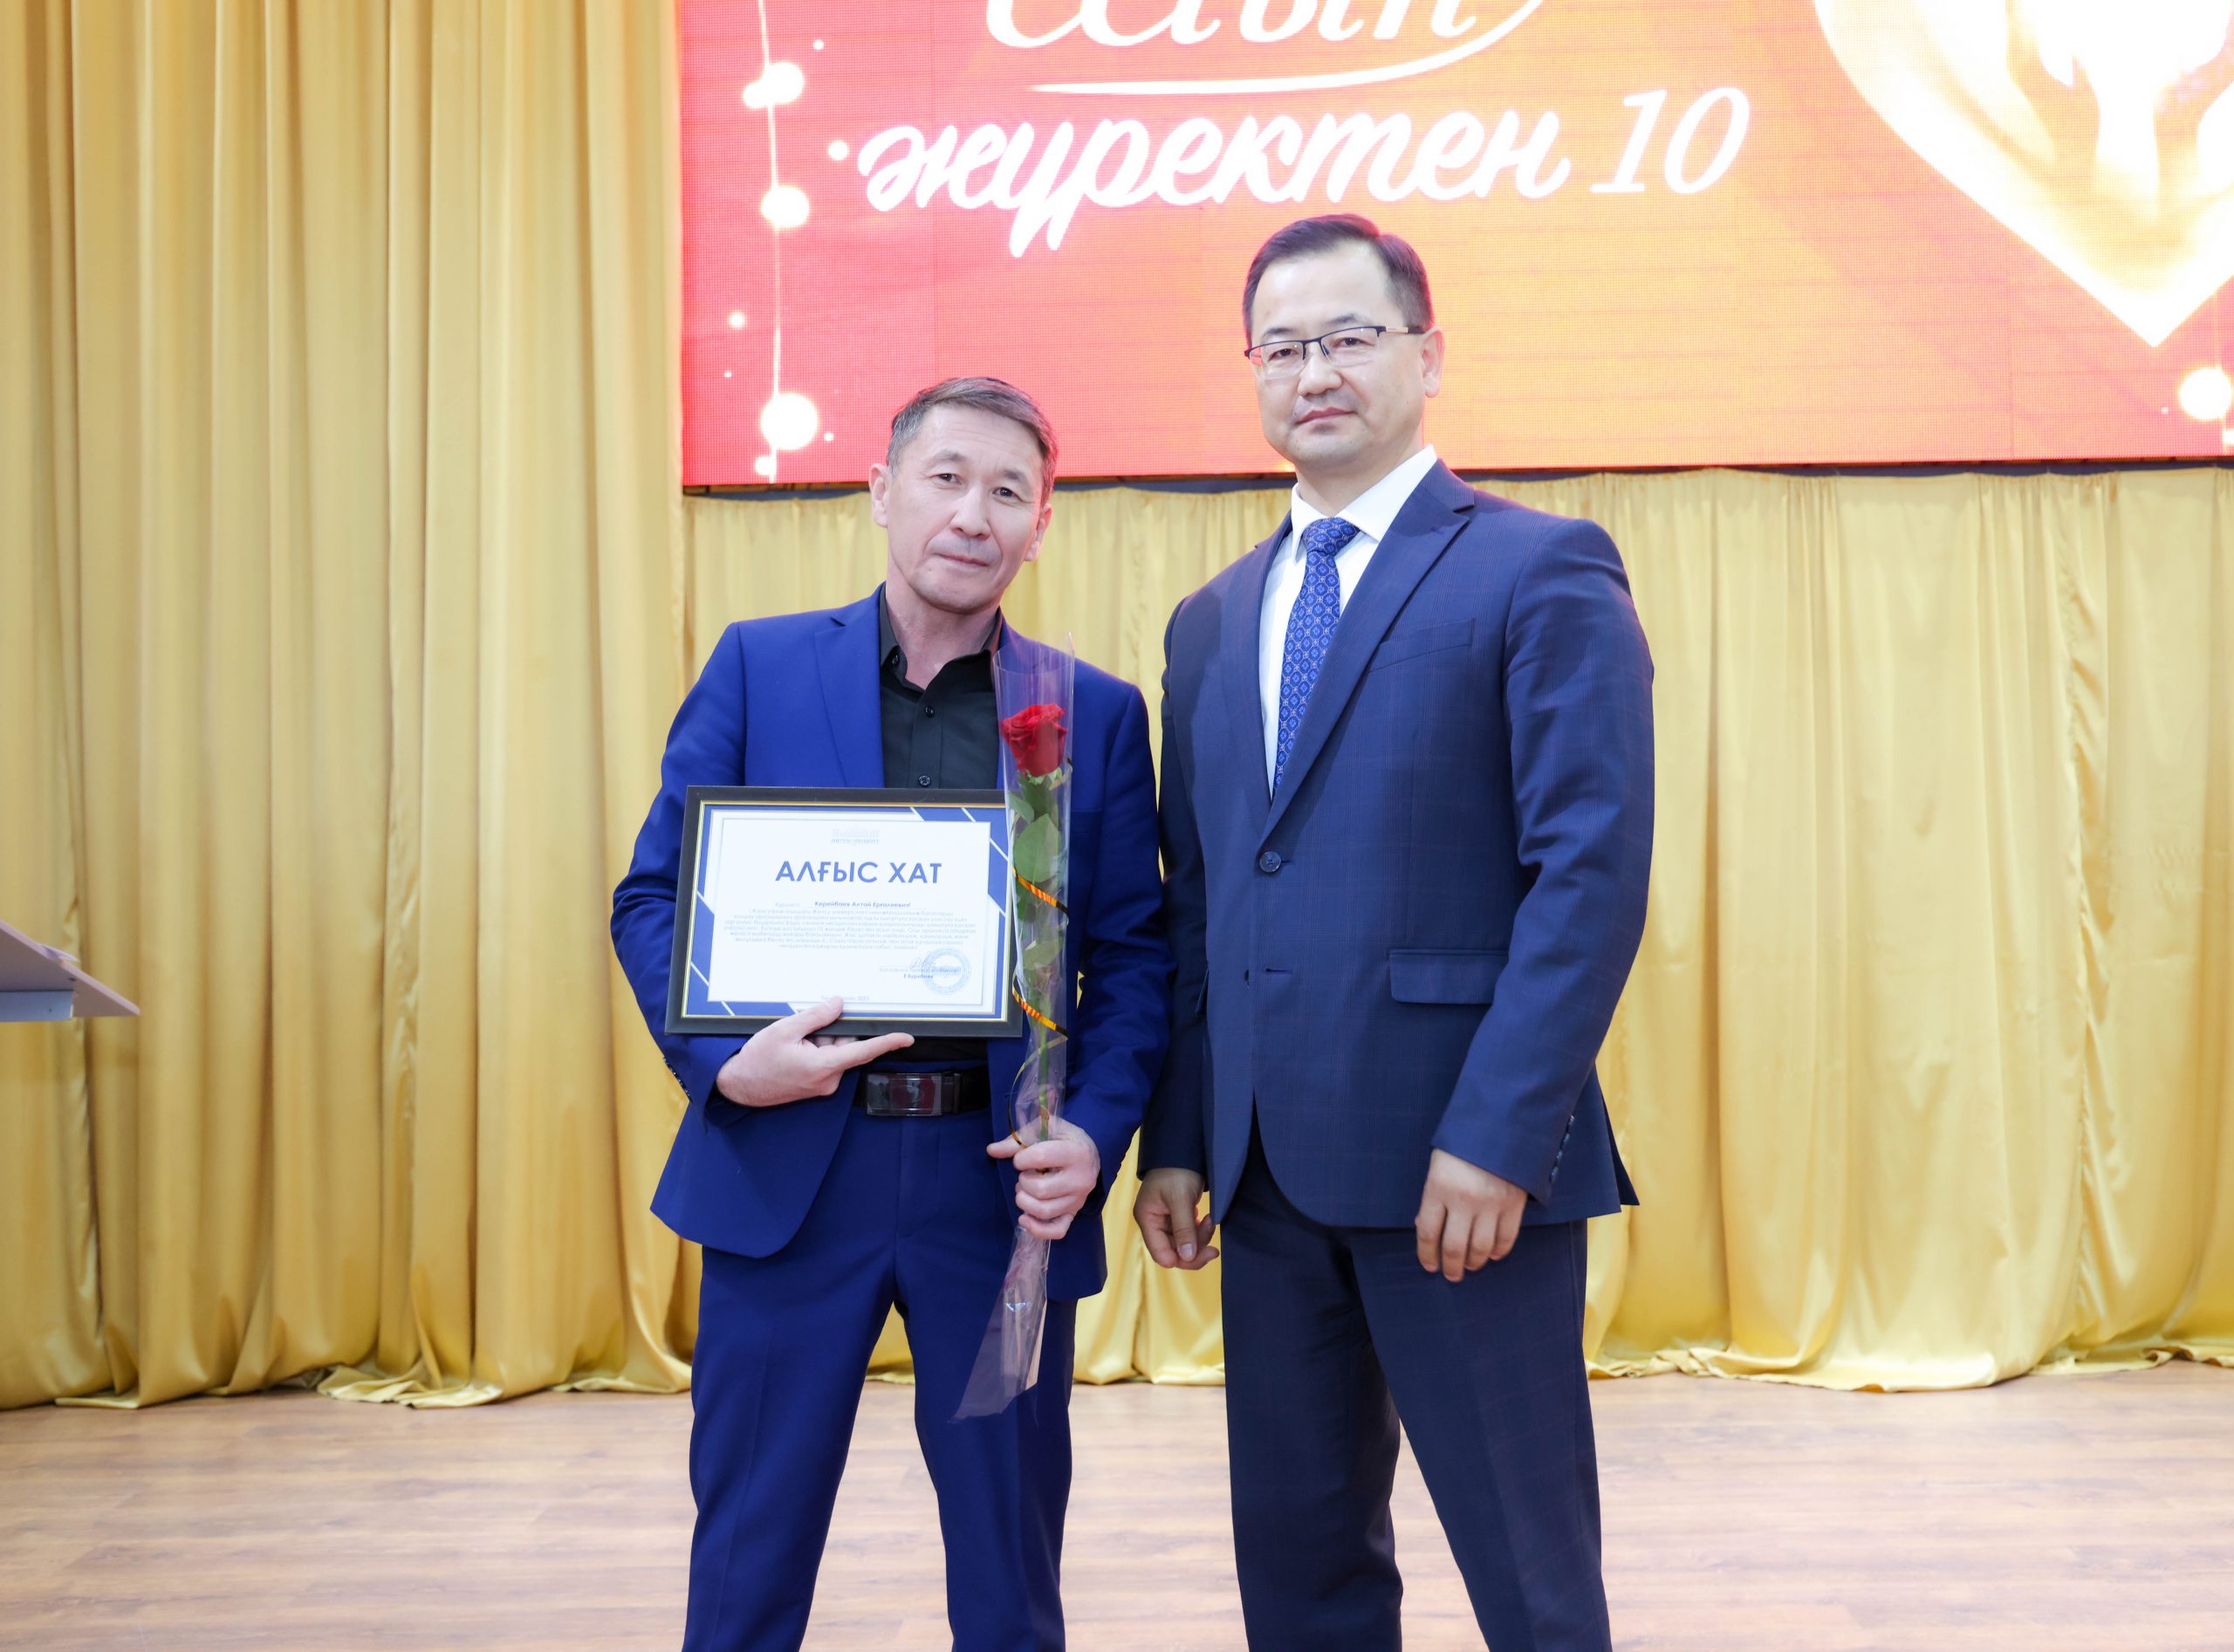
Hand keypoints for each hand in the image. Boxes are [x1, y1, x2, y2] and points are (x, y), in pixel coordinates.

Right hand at [714, 997, 912, 1107]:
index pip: (863, 1051)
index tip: (906, 1038)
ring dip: (819, 1042)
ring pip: (834, 1052)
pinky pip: (825, 1061)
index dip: (887, 1042)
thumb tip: (838, 1004)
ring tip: (792, 1043)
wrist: (739, 1086)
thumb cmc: (758, 1060)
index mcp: (824, 1066)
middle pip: (845, 1046)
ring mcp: (822, 1084)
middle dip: (829, 1032)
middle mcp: (828, 1079)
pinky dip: (814, 1050)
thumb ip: (817, 1016)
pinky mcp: (816, 1085)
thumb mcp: (786, 1030)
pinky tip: (794, 1050)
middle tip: (802, 1031)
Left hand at [987, 1117, 1100, 1240]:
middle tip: (1024, 1176)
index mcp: (1075, 1153)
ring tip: (1024, 1191)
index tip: (1021, 1158)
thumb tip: (992, 1150)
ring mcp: (1078, 1200)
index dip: (1021, 1159)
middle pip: (1040, 1190)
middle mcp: (1080, 1179)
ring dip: (1024, 1203)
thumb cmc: (1065, 1138)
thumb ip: (1019, 1139)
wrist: (1091, 1153)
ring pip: (1044, 1211)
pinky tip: (1024, 1219)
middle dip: (1023, 1183)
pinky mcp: (1073, 1214)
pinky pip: (1057, 1231)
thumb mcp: (1046, 1129)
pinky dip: (1037, 1229)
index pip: (1040, 1158)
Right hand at [1133, 1167, 1216, 1269]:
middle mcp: (1154, 1223)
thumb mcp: (1181, 1199)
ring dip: (1200, 1237)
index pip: (1162, 1254)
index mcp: (1147, 1219)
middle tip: (1214, 1247)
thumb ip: (1183, 1229)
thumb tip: (1187, 1257)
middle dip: (1195, 1248)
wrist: (1184, 1149)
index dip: (1182, 1259)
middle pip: (1174, 1251)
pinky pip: (1188, 1233)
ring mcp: (1165, 1220)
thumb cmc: (1177, 1171)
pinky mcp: (1177, 1216)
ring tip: (1211, 1221)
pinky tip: (1207, 1219)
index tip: (1204, 1252)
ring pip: (1184, 1243)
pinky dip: (1200, 1230)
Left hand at [1414, 1149, 1525, 1281]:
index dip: (1426, 1254)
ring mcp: (1491, 1203)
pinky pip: (1506, 1238)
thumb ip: (1434, 1196)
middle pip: (1454, 1247)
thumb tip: (1427, 1229)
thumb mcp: (1438, 1164)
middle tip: (1450, 1275)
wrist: (1501, 1121)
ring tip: (1469, 1267)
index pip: (1428, 1232)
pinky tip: (1491, 1255)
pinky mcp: (1513, 1203)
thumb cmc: (1463, 1142)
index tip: (1428, 1265)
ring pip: (1480, 1248)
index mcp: (1438, 1186)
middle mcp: (1464, 1199)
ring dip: (1474, 1263)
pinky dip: (1498, 1251)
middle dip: (1450, 1266)